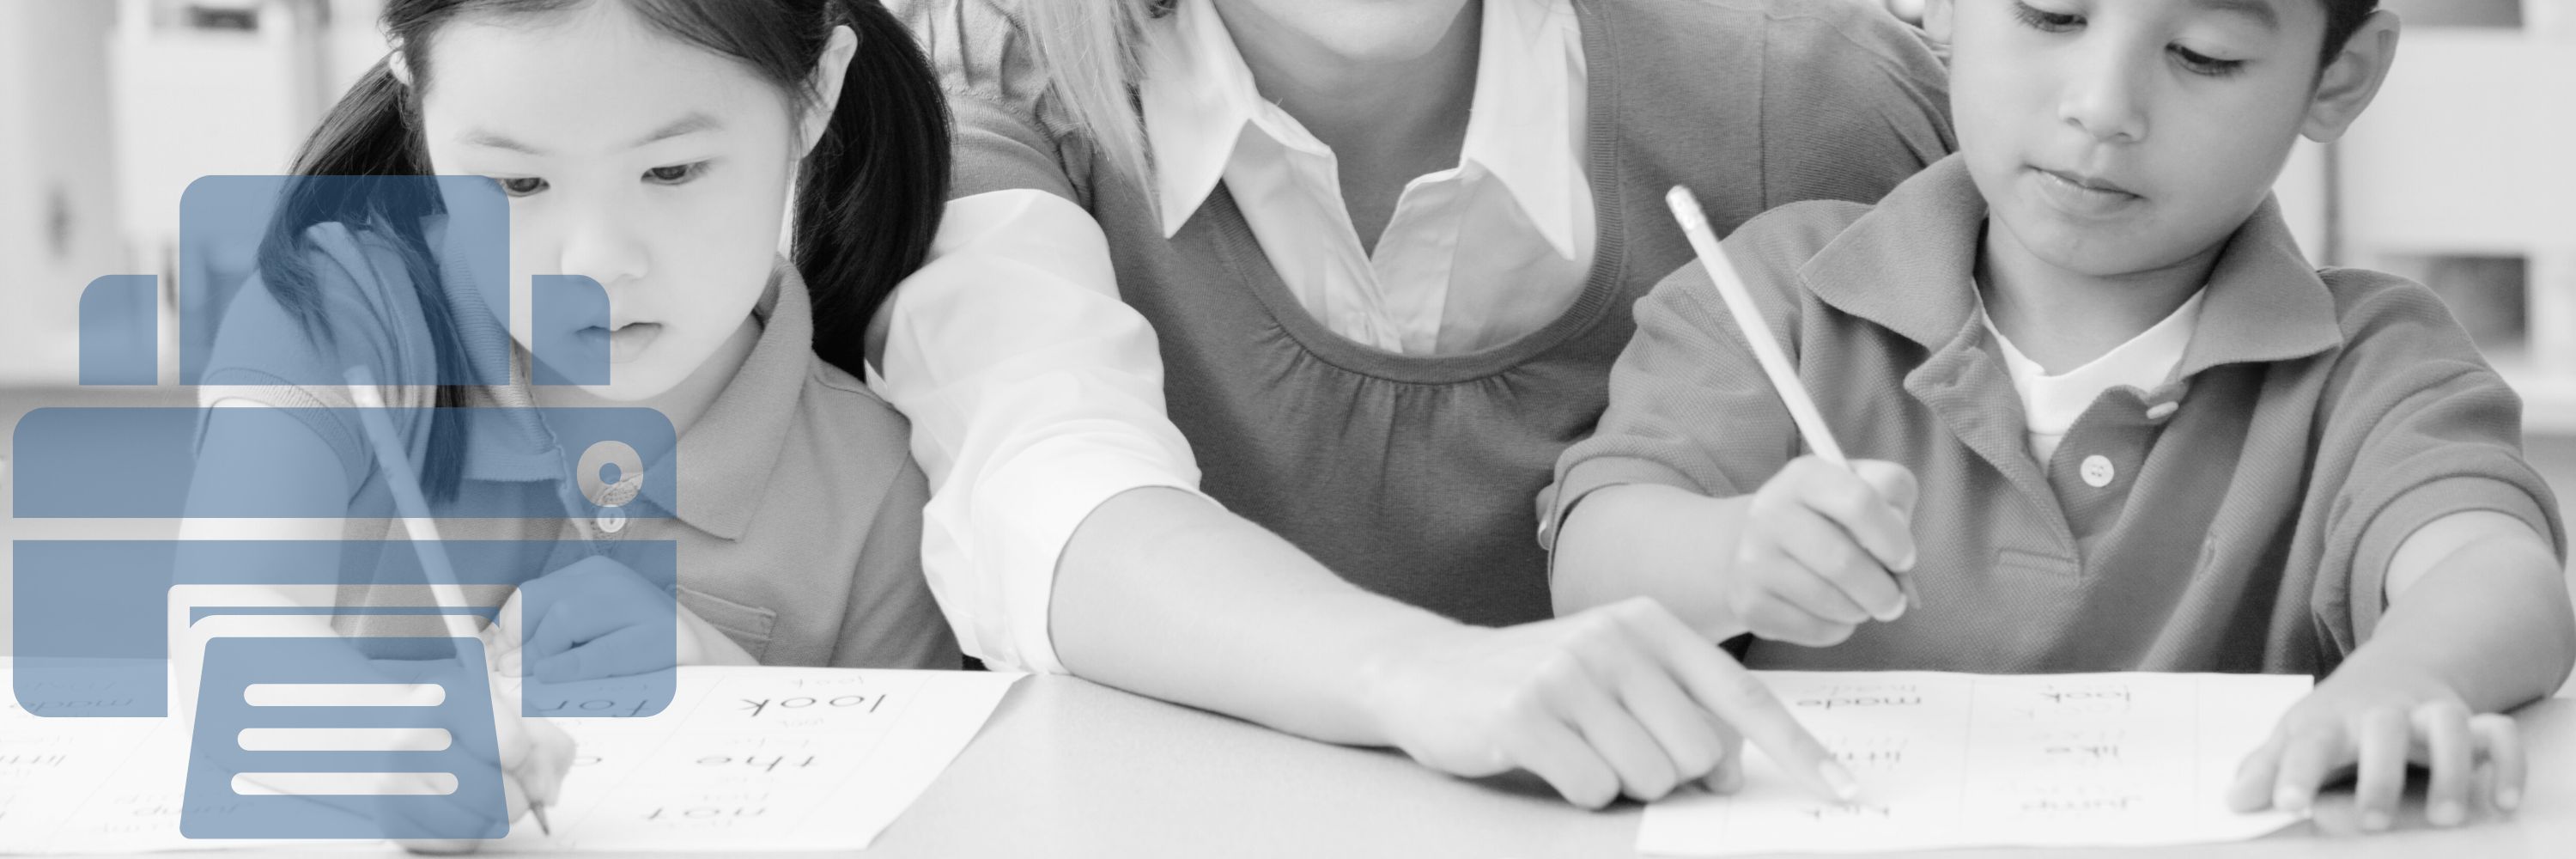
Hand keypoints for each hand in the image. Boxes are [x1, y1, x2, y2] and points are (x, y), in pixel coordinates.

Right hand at [392, 667, 574, 850]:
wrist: (408, 726)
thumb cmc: (470, 720)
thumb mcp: (518, 713)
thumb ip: (546, 746)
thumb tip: (544, 794)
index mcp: (446, 696)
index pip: (511, 747)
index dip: (527, 760)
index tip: (518, 754)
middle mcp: (410, 736)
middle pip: (494, 795)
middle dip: (517, 796)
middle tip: (508, 782)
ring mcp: (393, 778)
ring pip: (473, 823)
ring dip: (493, 816)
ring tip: (482, 791)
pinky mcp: (389, 815)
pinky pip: (452, 841)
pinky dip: (468, 831)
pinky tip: (459, 805)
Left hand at [484, 556, 746, 680]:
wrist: (708, 671)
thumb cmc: (636, 663)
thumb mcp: (588, 642)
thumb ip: (547, 643)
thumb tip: (498, 661)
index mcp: (592, 576)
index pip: (529, 597)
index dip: (511, 633)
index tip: (509, 664)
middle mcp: (614, 581)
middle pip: (540, 603)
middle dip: (524, 645)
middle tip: (518, 677)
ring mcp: (640, 603)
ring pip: (565, 617)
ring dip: (546, 656)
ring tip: (547, 682)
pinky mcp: (662, 635)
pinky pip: (601, 651)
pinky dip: (571, 667)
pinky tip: (557, 679)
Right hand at [1360, 597, 1857, 807]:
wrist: (1429, 672)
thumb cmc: (1541, 681)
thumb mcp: (1615, 672)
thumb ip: (1678, 706)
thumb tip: (1731, 768)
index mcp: (1650, 623)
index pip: (1742, 694)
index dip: (1797, 748)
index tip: (1843, 791)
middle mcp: (1614, 638)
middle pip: (1697, 751)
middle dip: (1669, 774)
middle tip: (1617, 751)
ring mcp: (1568, 673)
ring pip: (1649, 776)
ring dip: (1618, 783)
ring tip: (1577, 748)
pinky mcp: (1525, 713)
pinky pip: (1592, 788)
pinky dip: (1578, 789)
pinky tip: (1547, 756)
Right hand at [1724, 456, 1917, 645]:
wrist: (1764, 545)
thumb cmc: (1831, 516)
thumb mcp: (1866, 486)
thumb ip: (1893, 498)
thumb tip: (1897, 553)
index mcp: (1804, 477)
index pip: (1858, 503)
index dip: (1893, 539)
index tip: (1904, 560)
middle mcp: (1770, 512)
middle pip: (1843, 562)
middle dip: (1883, 590)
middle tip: (1894, 600)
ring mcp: (1753, 559)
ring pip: (1830, 601)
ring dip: (1860, 609)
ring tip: (1860, 601)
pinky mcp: (1750, 603)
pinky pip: (1814, 629)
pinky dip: (1837, 628)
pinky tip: (1831, 613)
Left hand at [2227, 665, 2524, 830]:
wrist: (2395, 668)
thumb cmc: (2337, 717)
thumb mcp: (2297, 735)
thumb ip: (2267, 768)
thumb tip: (2234, 802)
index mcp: (2331, 719)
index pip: (2308, 742)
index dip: (2294, 772)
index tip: (2285, 803)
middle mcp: (2381, 712)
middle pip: (2381, 727)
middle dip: (2379, 773)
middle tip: (2373, 821)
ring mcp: (2428, 713)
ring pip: (2446, 723)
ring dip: (2451, 768)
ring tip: (2447, 818)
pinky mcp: (2472, 721)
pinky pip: (2499, 734)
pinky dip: (2508, 764)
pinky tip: (2504, 802)